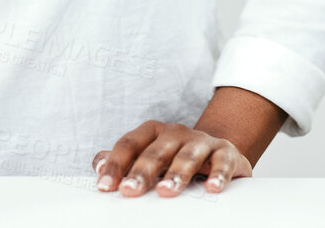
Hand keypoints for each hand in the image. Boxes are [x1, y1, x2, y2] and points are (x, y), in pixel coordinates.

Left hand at [91, 119, 252, 197]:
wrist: (217, 150)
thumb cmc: (175, 157)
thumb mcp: (149, 156)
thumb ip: (124, 160)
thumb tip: (98, 164)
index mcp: (153, 132)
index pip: (130, 144)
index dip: (116, 164)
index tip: (105, 186)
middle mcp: (176, 133)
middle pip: (156, 151)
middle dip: (142, 171)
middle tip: (130, 191)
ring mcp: (202, 141)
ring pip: (188, 155)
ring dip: (177, 173)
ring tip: (166, 192)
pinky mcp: (226, 153)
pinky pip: (223, 162)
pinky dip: (219, 174)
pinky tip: (213, 188)